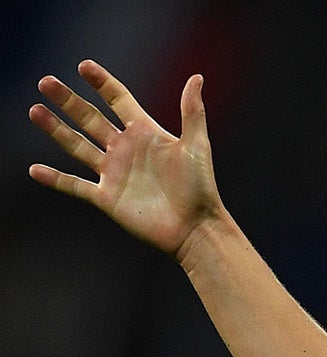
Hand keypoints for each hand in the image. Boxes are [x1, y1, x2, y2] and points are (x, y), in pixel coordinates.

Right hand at [30, 63, 222, 259]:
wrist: (197, 229)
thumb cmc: (201, 188)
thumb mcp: (196, 146)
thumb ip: (193, 112)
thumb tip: (197, 77)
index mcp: (145, 133)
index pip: (118, 100)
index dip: (102, 83)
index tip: (84, 66)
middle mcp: (125, 149)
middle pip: (90, 118)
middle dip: (68, 101)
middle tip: (46, 82)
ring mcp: (113, 173)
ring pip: (77, 146)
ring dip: (55, 129)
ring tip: (35, 110)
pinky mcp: (107, 198)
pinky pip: (75, 186)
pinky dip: (55, 179)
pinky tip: (34, 169)